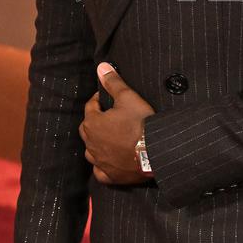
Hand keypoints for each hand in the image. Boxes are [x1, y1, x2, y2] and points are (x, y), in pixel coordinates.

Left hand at [80, 63, 154, 185]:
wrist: (155, 152)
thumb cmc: (140, 123)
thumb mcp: (128, 97)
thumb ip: (113, 82)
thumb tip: (101, 67)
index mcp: (93, 123)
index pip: (91, 106)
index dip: (99, 99)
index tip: (107, 96)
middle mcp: (91, 144)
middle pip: (87, 128)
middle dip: (94, 120)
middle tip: (108, 115)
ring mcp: (100, 161)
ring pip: (90, 151)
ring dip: (96, 143)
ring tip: (107, 137)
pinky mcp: (110, 175)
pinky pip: (100, 172)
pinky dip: (102, 166)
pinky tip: (107, 163)